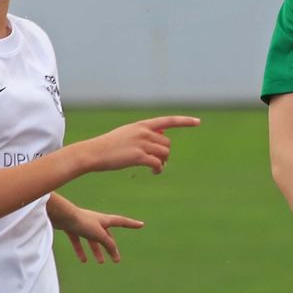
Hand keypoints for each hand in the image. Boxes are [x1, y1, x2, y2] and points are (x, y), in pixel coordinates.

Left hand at [53, 205, 143, 263]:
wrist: (62, 216)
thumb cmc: (82, 222)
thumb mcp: (99, 234)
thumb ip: (108, 243)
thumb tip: (113, 250)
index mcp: (104, 220)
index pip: (122, 221)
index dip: (132, 224)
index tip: (141, 224)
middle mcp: (95, 222)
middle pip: (106, 236)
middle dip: (111, 247)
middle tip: (116, 259)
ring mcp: (83, 225)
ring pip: (92, 240)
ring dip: (97, 251)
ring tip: (100, 262)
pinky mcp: (72, 228)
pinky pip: (79, 241)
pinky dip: (81, 250)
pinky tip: (83, 260)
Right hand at [82, 115, 200, 174]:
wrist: (93, 153)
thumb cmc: (108, 146)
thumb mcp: (127, 134)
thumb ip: (143, 134)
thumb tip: (162, 136)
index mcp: (141, 125)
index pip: (168, 121)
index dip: (184, 121)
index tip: (198, 122)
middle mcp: (143, 132)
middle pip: (167, 143)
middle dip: (165, 153)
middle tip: (159, 162)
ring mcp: (141, 144)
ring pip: (164, 154)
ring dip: (163, 162)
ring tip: (156, 168)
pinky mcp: (138, 156)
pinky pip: (158, 163)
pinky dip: (159, 169)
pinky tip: (154, 172)